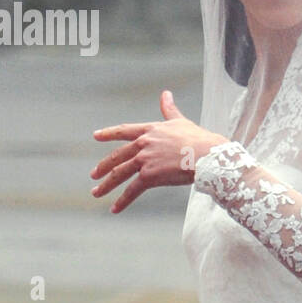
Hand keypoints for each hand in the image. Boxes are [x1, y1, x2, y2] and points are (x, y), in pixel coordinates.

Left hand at [91, 90, 227, 212]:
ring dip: (106, 185)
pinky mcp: (149, 175)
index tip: (96, 136)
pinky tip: (114, 209)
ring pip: (119, 173)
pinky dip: (122, 201)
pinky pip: (132, 190)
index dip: (109, 133)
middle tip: (94, 175)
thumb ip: (169, 109)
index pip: (124, 131)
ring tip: (96, 193)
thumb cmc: (199, 139)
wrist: (208, 155)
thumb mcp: (181, 121)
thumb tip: (165, 93)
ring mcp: (145, 159)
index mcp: (150, 130)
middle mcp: (143, 143)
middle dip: (103, 167)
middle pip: (117, 156)